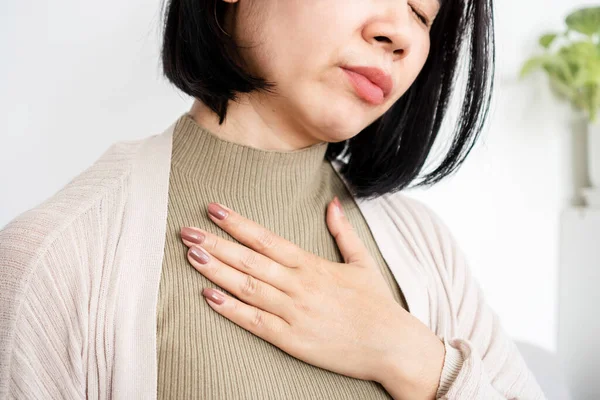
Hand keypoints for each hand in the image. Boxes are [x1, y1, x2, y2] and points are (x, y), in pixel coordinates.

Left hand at [179, 197, 444, 397]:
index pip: (267, 239)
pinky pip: (255, 322)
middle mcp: (299, 286)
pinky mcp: (291, 340)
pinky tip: (209, 296)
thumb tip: (332, 203)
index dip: (238, 224)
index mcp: (313, 266)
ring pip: (247, 288)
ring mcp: (293, 313)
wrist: (392, 347)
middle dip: (215, 244)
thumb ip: (343, 232)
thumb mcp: (362, 262)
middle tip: (186, 231)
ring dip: (217, 271)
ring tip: (191, 255)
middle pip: (249, 261)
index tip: (214, 209)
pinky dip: (230, 309)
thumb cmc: (377, 305)